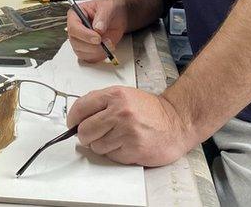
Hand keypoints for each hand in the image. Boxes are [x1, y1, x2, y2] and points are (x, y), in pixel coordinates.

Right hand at [66, 0, 127, 62]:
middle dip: (92, 45)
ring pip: (81, 53)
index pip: (73, 28)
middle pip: (75, 43)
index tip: (97, 37)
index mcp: (75, 15)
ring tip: (108, 43)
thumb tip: (97, 28)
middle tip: (105, 42)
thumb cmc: (109, 10)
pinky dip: (99, 56)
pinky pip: (89, 59)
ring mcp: (80, 41)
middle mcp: (76, 29)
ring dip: (97, 51)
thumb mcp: (108, 7)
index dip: (84, 35)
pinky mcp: (87, 50)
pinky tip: (106, 49)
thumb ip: (102, 16)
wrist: (117, 18)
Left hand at [66, 86, 193, 165]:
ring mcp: (126, 131)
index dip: (73, 119)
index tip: (73, 124)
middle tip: (97, 134)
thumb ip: (102, 103)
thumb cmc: (151, 111)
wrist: (178, 121)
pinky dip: (116, 154)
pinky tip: (127, 145)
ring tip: (118, 138)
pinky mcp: (133, 149)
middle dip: (87, 136)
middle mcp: (120, 112)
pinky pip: (111, 156)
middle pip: (84, 131)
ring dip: (103, 146)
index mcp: (115, 95)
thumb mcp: (125, 96)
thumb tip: (78, 117)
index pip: (80, 108)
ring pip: (96, 146)